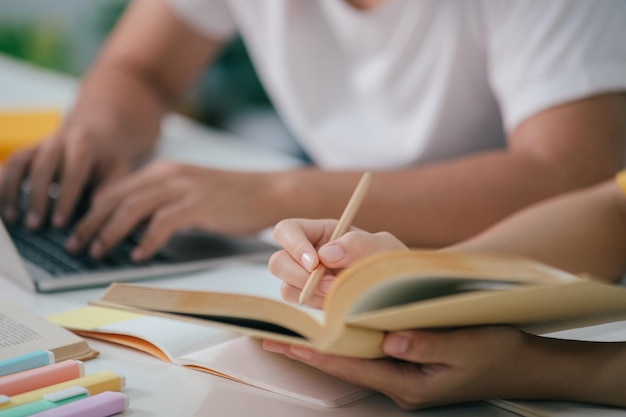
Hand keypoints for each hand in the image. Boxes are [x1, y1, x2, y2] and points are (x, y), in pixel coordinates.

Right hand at [0, 122, 133, 228]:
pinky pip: (10, 164)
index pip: (72, 173)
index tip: (59, 224)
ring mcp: (39, 142)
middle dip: (36, 198)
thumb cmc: (110, 160)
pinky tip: (2, 205)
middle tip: (33, 226)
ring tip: (12, 218)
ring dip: (11, 191)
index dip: (64, 199)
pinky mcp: (28, 149)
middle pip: (42, 167)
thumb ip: (106, 194)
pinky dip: (2, 183)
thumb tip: (91, 221)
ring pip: (19, 163)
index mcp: (84, 144)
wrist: (100, 132)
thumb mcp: (118, 173)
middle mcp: (58, 140)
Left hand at [65, 160, 281, 260]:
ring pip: (133, 207)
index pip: (118, 188)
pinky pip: (163, 222)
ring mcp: (184, 188)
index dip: (93, 210)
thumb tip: (137, 227)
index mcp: (165, 170)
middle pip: (117, 196)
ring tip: (98, 251)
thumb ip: (165, 201)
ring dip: (111, 231)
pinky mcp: (199, 205)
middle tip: (76, 244)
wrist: (270, 193)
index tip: (80, 229)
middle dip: (91, 222)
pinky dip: (147, 240)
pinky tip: (139, 255)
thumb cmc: (233, 197)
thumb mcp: (192, 192)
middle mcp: (169, 174)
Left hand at [263, 326, 570, 409]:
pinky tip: (334, 326)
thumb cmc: (497, 354)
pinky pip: (370, 351)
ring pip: (354, 357)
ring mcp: (404, 373)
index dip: (315, 353)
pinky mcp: (409, 362)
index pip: (350, 366)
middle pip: (344, 364)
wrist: (523, 366)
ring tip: (292, 331)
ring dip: (324, 344)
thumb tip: (390, 337)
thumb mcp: (468, 346)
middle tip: (272, 336)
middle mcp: (399, 381)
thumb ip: (429, 343)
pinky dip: (347, 339)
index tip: (283, 342)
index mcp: (409, 383)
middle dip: (308, 351)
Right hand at [269, 218, 406, 306]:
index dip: (293, 244)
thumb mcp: (383, 247)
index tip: (314, 262)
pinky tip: (336, 307)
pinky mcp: (311, 305)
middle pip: (278, 262)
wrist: (400, 294)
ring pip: (286, 288)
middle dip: (299, 276)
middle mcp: (307, 257)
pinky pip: (297, 310)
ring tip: (339, 296)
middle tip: (330, 286)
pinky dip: (314, 309)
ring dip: (310, 295)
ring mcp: (306, 282)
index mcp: (320, 233)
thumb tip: (325, 254)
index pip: (287, 230)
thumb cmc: (391, 263)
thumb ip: (358, 244)